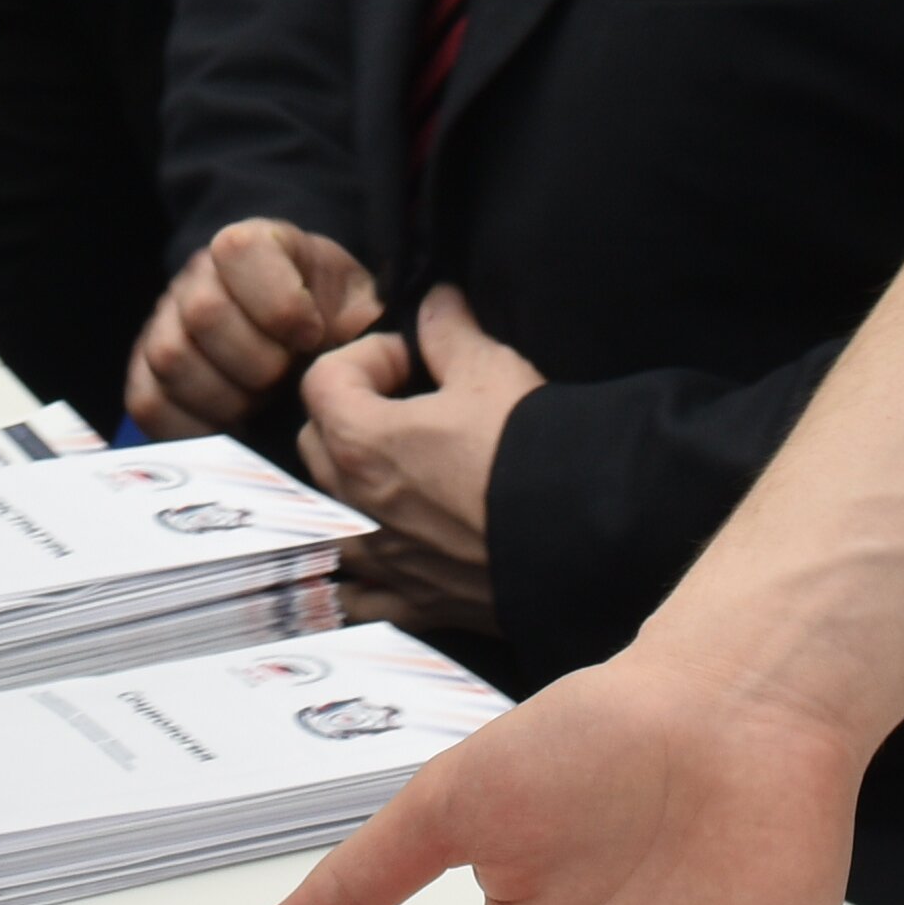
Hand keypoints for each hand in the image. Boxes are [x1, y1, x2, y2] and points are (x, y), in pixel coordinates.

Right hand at [129, 220, 385, 440]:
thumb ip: (365, 319)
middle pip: (203, 311)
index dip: (278, 302)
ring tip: (260, 405)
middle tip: (286, 379)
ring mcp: (164, 324)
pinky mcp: (146, 374)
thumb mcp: (359, 305)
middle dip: (256, 359)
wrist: (300, 341)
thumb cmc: (332, 322)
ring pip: (171, 357)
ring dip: (226, 395)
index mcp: (251, 245)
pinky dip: (192, 425)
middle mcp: (196, 277)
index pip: (236, 251)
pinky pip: (148, 402)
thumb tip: (381, 353)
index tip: (313, 336)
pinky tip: (230, 430)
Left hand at [295, 288, 544, 621]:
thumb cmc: (532, 452)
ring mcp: (381, 561)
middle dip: (350, 412)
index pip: (323, 380)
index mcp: (361, 443)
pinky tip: (381, 558)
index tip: (415, 359)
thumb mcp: (491, 370)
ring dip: (346, 488)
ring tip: (397, 472)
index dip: (368, 356)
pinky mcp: (413, 603)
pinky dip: (357, 576)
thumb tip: (437, 301)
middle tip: (408, 404)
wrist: (587, 540)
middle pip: (316, 442)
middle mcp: (354, 507)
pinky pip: (357, 594)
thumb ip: (450, 330)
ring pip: (326, 517)